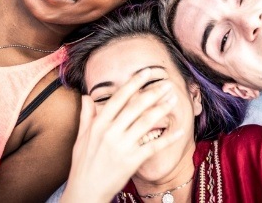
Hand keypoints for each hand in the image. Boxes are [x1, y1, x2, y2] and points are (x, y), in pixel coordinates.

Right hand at [60, 68, 182, 202]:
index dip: (134, 83)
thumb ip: (86, 116)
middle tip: (167, 83)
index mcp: (98, 124)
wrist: (86, 192)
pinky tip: (181, 130)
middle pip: (136, 107)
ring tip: (174, 99)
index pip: (119, 98)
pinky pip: (154, 146)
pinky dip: (169, 137)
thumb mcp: (81, 138)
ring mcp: (122, 146)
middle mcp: (110, 132)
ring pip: (146, 122)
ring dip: (162, 109)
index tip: (147, 72)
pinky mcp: (132, 161)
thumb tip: (86, 97)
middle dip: (154, 93)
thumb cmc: (83, 165)